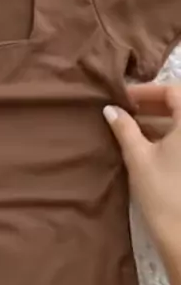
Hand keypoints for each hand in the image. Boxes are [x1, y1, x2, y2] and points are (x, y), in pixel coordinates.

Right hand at [104, 88, 180, 284]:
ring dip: (158, 122)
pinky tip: (145, 145)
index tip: (123, 98)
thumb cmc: (162, 193)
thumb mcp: (138, 157)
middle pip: (180, 106)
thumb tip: (110, 110)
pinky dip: (167, 138)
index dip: (147, 91)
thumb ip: (124, 128)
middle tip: (123, 111)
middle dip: (152, 106)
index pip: (173, 91)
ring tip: (129, 129)